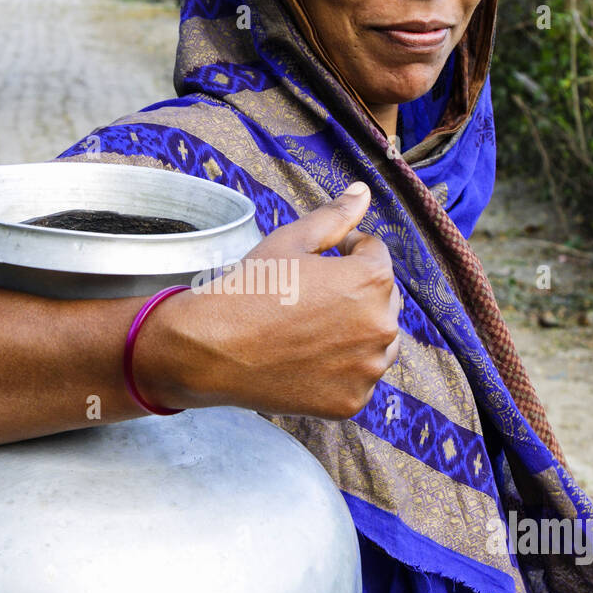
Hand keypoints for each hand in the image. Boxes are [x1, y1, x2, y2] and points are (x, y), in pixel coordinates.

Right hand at [140, 182, 402, 418]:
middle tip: (308, 297)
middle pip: (381, 299)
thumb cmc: (249, 289)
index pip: (376, 255)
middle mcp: (381, 326)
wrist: (211, 349)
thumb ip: (335, 217)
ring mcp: (368, 369)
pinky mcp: (352, 401)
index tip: (315, 263)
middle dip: (354, 293)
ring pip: (376, 341)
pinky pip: (359, 378)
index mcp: (372, 280)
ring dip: (354, 332)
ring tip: (309, 328)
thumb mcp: (290, 242)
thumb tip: (362, 190)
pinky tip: (306, 359)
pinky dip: (341, 370)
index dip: (345, 252)